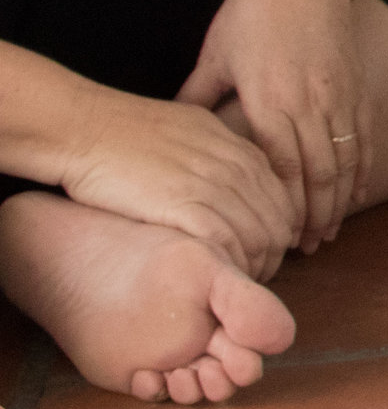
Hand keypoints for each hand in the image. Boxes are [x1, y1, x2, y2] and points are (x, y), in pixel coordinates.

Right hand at [52, 87, 297, 278]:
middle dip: (273, 254)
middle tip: (257, 275)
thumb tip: (233, 182)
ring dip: (256, 265)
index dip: (280, 230)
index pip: (283, 199)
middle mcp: (235, 166)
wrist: (83, 127)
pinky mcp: (184, 204)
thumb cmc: (125, 132)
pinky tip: (221, 275)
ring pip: (259, 236)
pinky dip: (231, 264)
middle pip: (278, 221)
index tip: (267, 250)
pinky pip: (227, 243)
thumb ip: (218, 155)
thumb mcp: (190, 132)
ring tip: (241, 281)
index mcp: (240, 149)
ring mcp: (213, 184)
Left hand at [176, 0, 366, 255]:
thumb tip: (180, 133)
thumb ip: (199, 98)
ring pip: (344, 163)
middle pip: (318, 175)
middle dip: (313, 217)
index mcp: (271, 99)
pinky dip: (360, 171)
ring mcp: (339, 97)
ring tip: (328, 232)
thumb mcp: (214, 55)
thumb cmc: (252, 13)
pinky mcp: (357, 89)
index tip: (276, 236)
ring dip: (338, 202)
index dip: (282, 207)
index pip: (282, 167)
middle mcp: (311, 104)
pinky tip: (354, 194)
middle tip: (304, 248)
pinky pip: (362, 140)